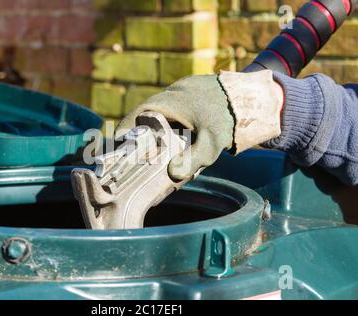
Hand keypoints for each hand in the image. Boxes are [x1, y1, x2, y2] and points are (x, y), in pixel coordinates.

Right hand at [115, 75, 234, 180]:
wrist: (250, 95)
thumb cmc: (229, 117)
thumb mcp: (211, 143)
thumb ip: (192, 159)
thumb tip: (172, 174)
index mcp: (166, 103)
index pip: (134, 118)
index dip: (122, 133)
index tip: (114, 148)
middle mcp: (168, 94)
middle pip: (143, 116)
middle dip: (135, 134)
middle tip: (131, 154)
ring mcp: (179, 91)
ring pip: (157, 112)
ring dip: (151, 127)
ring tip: (150, 148)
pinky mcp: (189, 92)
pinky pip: (170, 108)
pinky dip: (166, 121)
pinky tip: (172, 135)